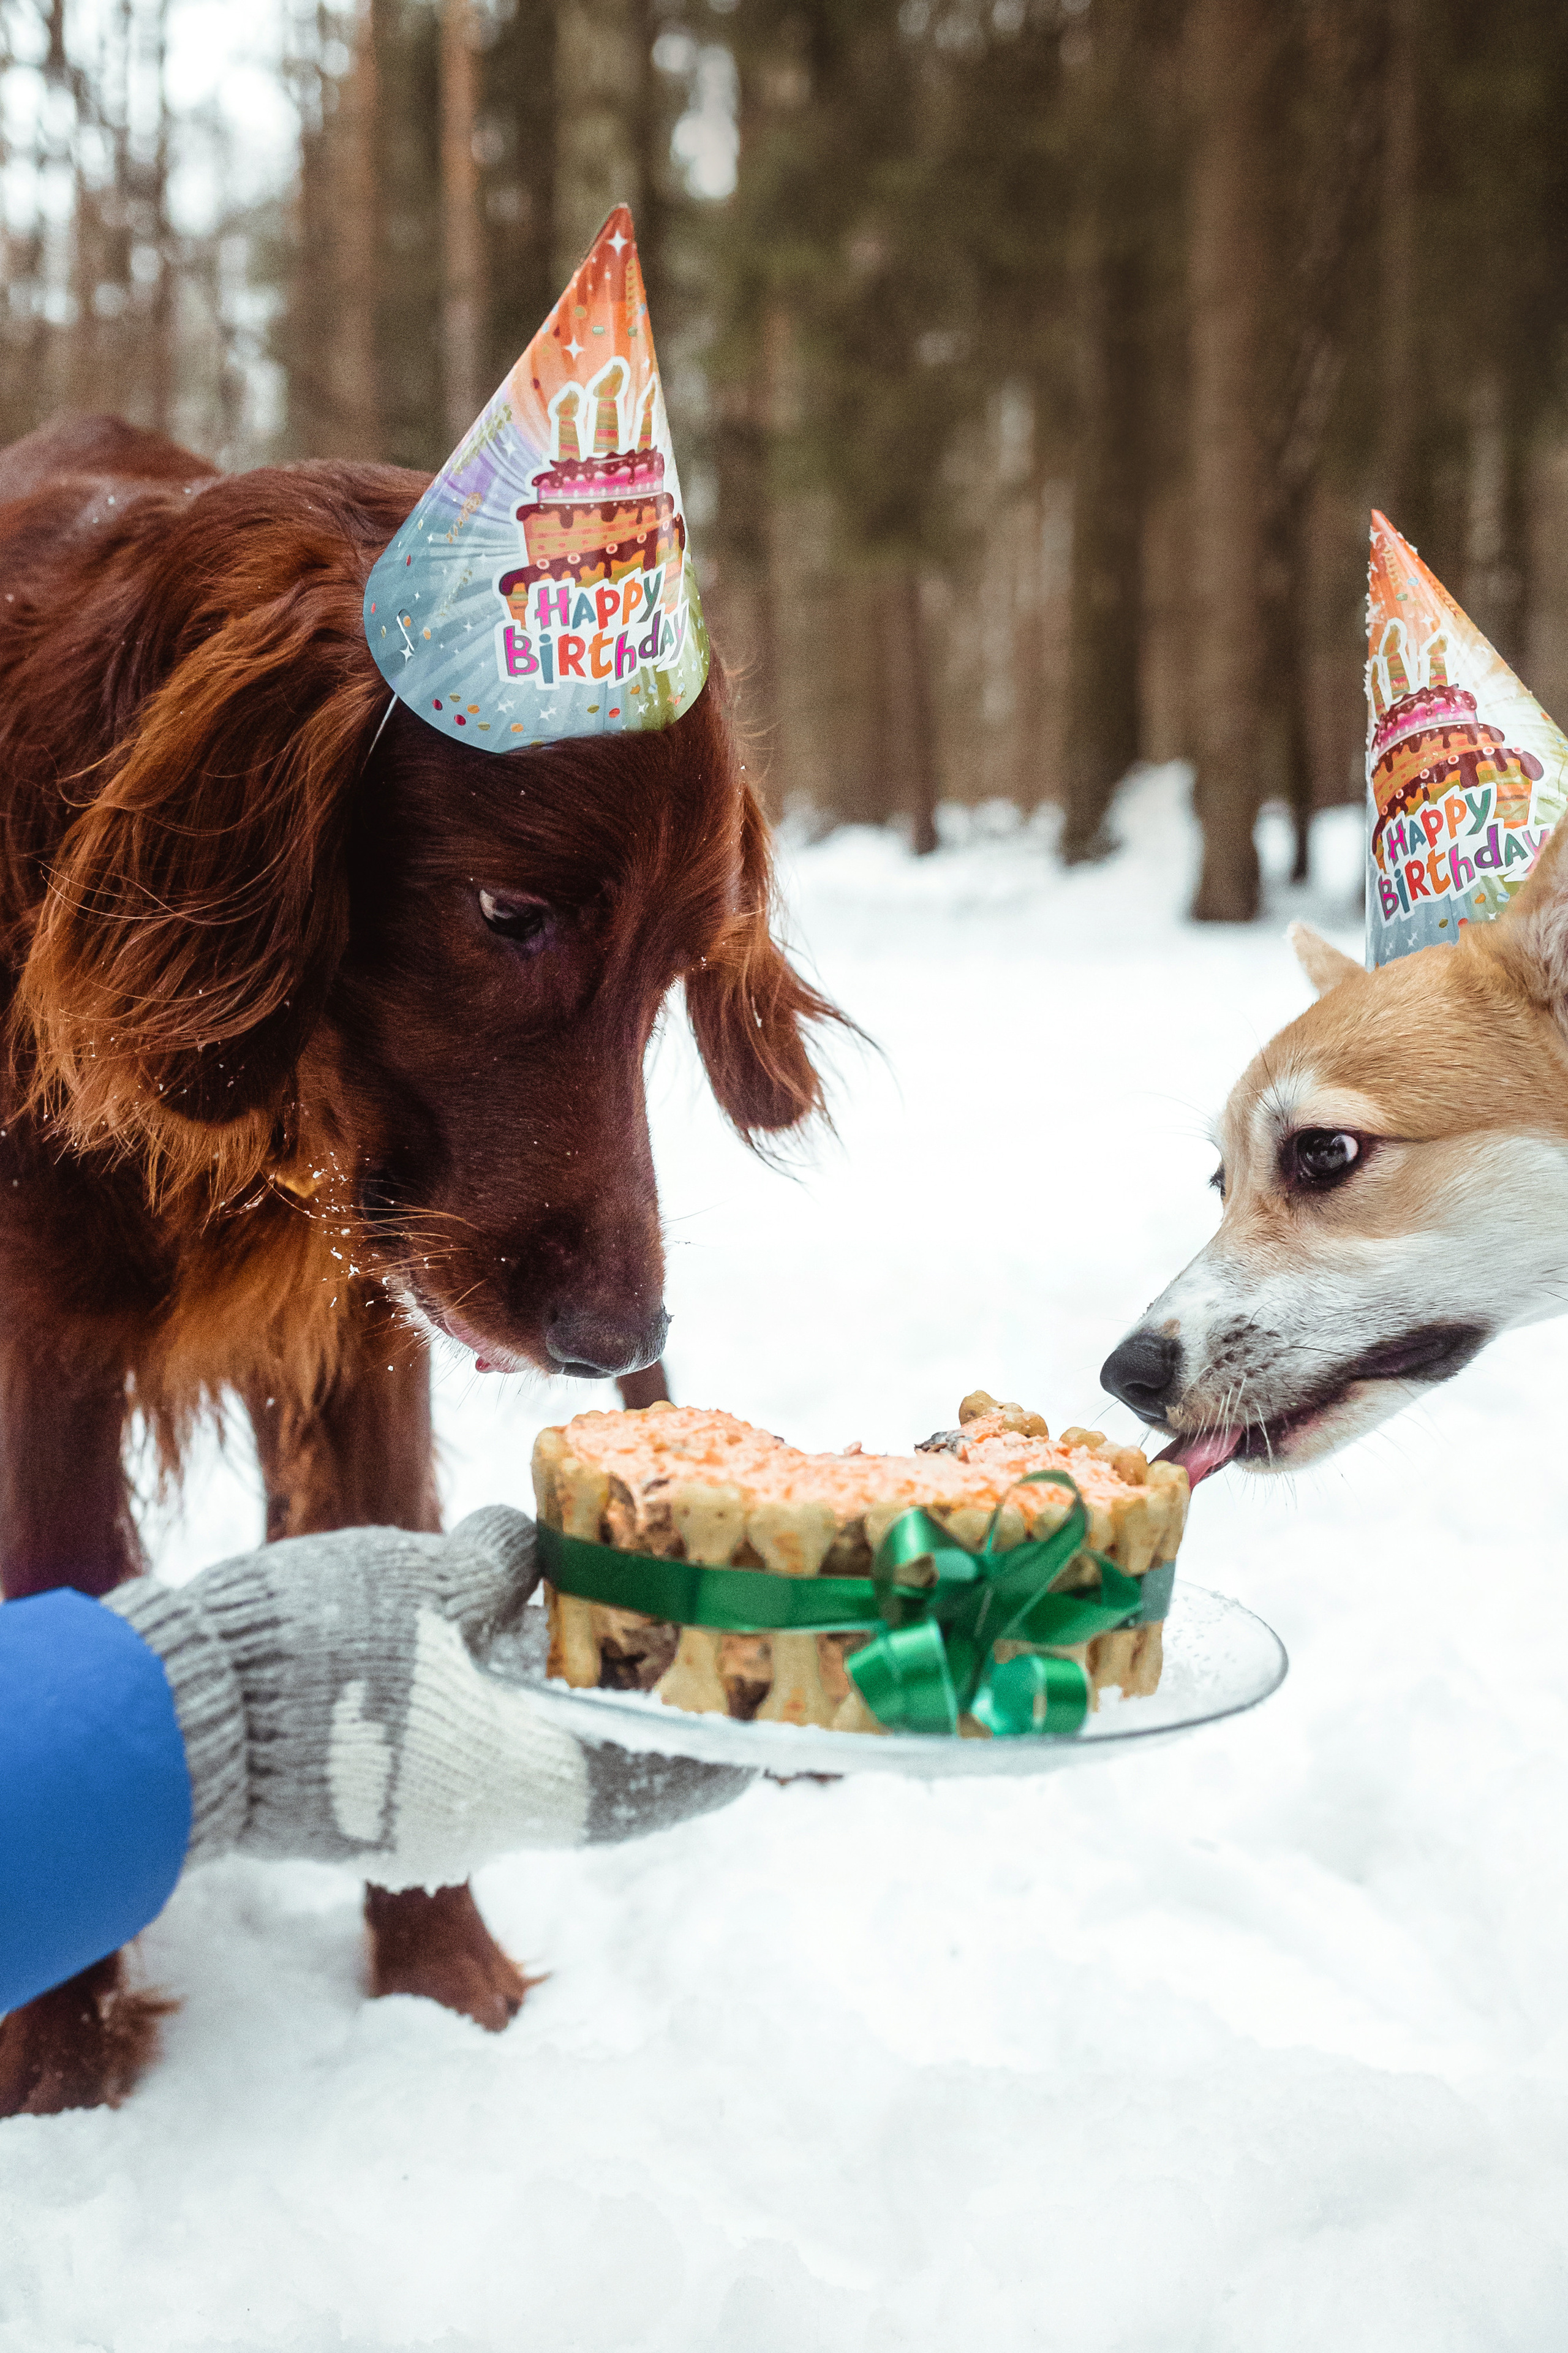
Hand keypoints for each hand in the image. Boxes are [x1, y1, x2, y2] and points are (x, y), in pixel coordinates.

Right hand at [107, 1507, 751, 1885]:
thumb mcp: (425, 1581)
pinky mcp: (368, 1804)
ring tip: (600, 1643)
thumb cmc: (315, 1649)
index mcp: (522, 1783)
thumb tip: (531, 1547)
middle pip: (598, 1783)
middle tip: (681, 1660)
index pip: (653, 1788)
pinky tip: (501, 1649)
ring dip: (566, 1714)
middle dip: (640, 1722)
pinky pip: (465, 1762)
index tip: (759, 1728)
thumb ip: (498, 1565)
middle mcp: (481, 1819)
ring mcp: (419, 1821)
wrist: (174, 1720)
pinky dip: (498, 1714)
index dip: (715, 1757)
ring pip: (527, 1772)